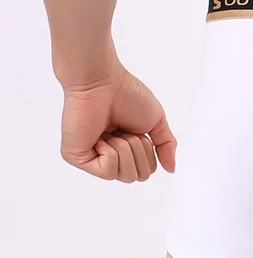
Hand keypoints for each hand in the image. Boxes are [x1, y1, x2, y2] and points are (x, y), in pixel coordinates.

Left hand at [60, 67, 177, 181]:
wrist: (103, 81)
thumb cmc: (126, 94)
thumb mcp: (156, 122)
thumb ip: (166, 145)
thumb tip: (171, 169)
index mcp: (126, 149)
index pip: (146, 171)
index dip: (148, 150)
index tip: (136, 129)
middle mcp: (108, 156)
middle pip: (138, 176)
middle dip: (139, 150)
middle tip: (125, 130)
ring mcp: (91, 158)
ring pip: (124, 175)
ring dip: (126, 149)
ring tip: (113, 131)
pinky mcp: (76, 158)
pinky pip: (106, 171)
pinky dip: (110, 152)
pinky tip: (100, 136)